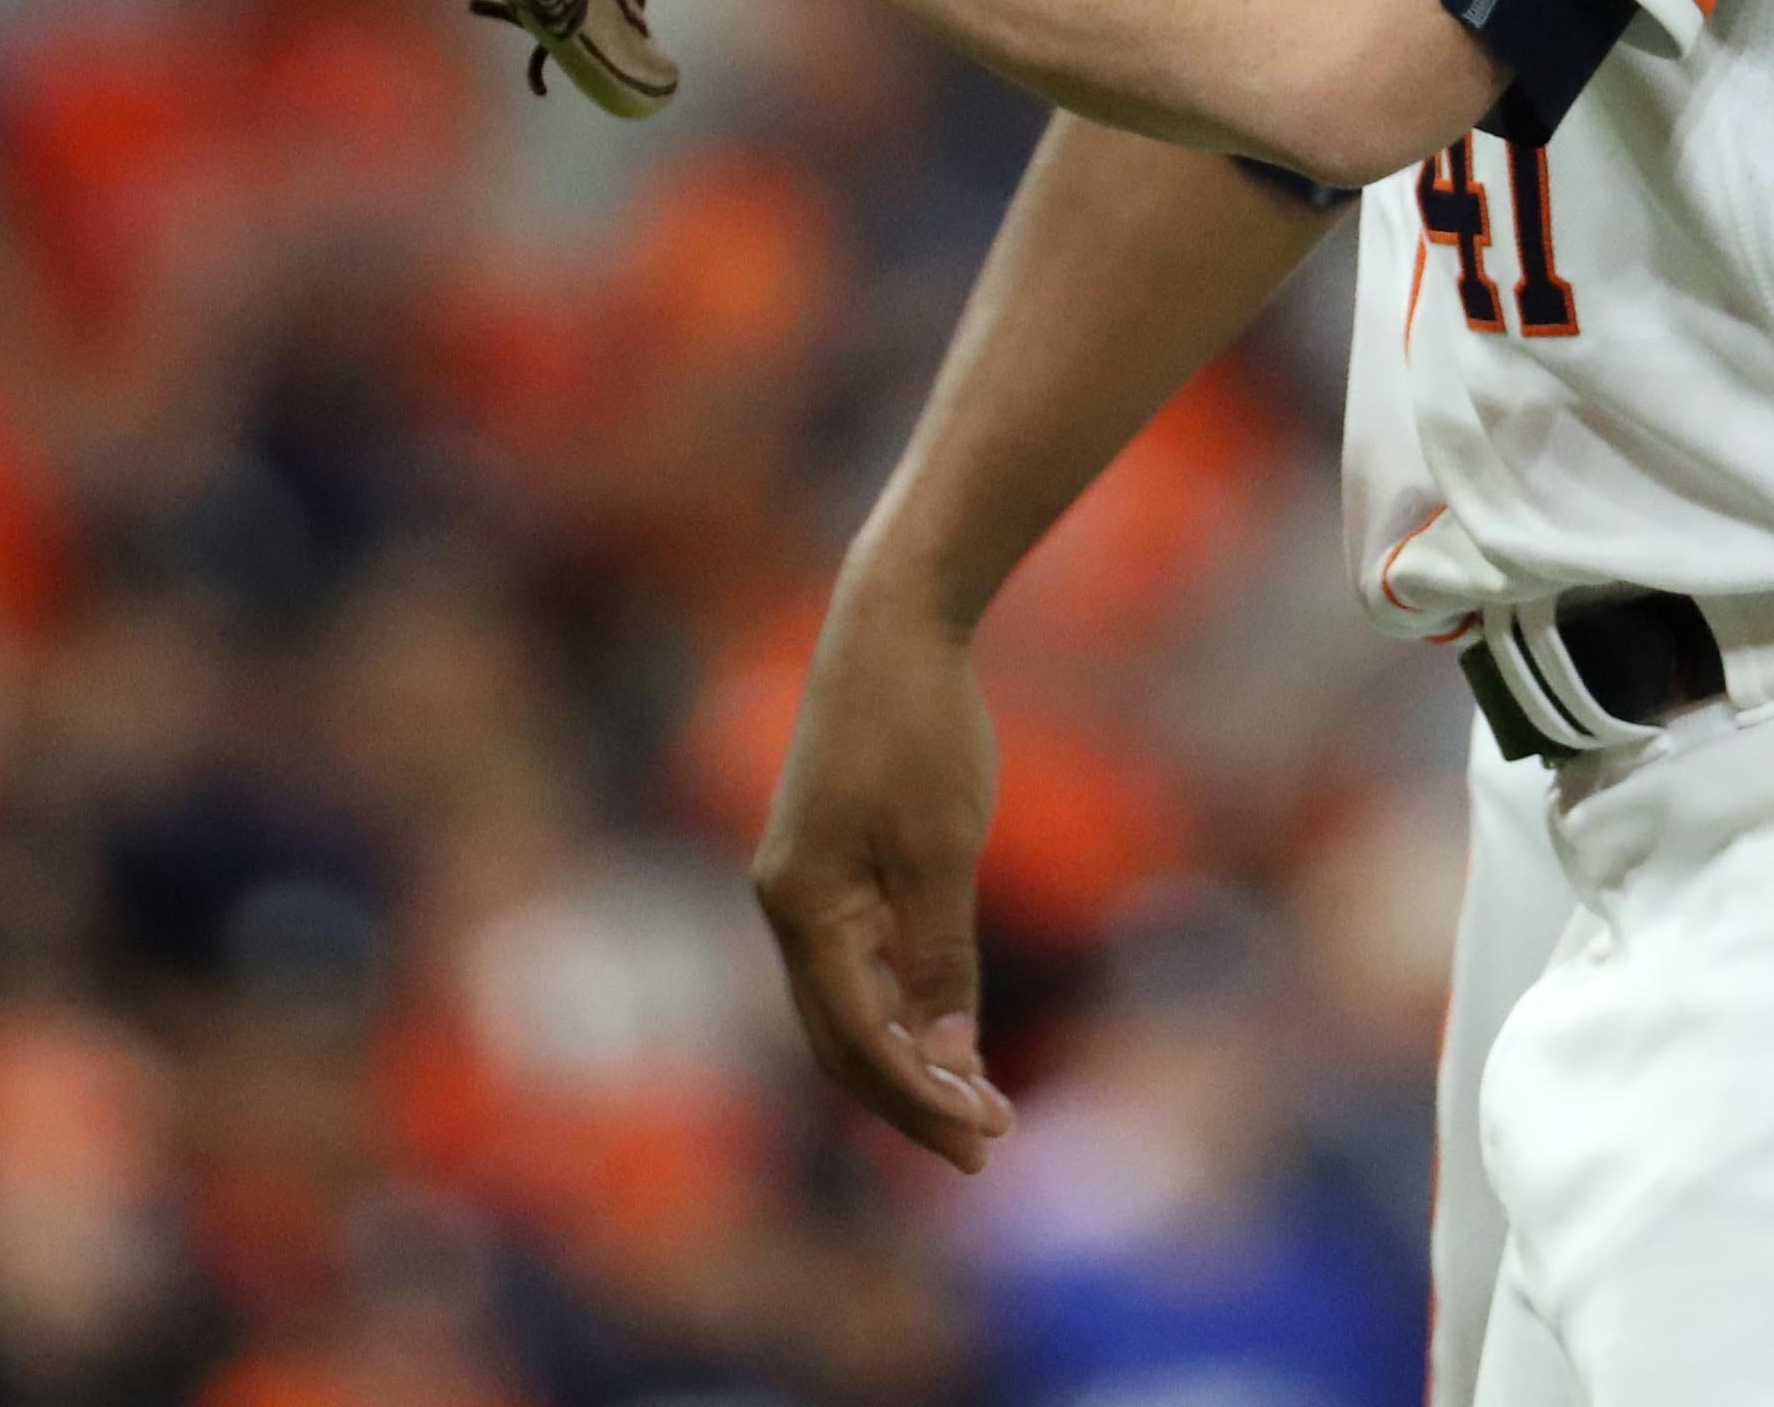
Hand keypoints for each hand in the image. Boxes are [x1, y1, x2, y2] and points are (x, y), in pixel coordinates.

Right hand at [750, 577, 1016, 1174]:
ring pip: (849, 1005)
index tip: (984, 1134)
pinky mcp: (830, 865)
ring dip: (910, 1056)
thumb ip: (940, 954)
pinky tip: (950, 1029)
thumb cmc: (920, 729)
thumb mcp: (943, 850)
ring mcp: (804, 887)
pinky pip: (858, 961)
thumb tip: (949, 1052)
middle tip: (986, 1144)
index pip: (857, 1040)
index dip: (919, 1095)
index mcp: (801, 911)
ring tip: (980, 1101)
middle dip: (911, 1097)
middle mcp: (787, 909)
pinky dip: (902, 1003)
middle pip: (843, 1039)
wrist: (892, 627)